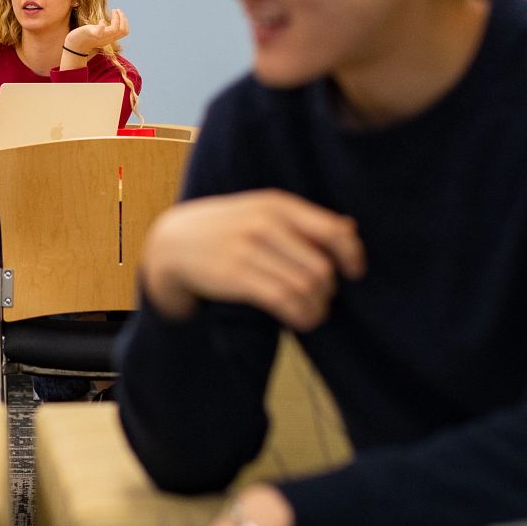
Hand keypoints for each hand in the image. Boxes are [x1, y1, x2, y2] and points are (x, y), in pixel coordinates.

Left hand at [65, 8, 129, 56]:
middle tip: (117, 10)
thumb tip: (105, 21)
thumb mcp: (98, 33)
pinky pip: (101, 31)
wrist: (74, 45)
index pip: (125, 31)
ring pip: (115, 30)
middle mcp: (108, 39)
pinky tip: (101, 20)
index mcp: (110, 38)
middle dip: (123, 18)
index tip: (119, 13)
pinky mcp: (92, 35)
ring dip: (116, 18)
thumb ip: (104, 30)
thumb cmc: (85, 37)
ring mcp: (100, 37)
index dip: (125, 21)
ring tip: (113, 10)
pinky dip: (103, 24)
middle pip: (123, 30)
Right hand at [141, 191, 364, 330]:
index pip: (333, 231)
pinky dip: (299, 316)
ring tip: (313, 314)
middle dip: (329, 292)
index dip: (352, 256)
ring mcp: (248, 249)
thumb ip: (303, 220)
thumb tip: (351, 229)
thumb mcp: (261, 211)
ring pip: (305, 288)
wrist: (173, 241)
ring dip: (316, 309)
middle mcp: (265, 223)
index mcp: (277, 205)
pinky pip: (282, 300)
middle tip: (324, 301)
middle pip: (321, 268)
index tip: (354, 273)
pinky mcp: (234, 275)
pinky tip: (299, 320)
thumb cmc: (226, 228)